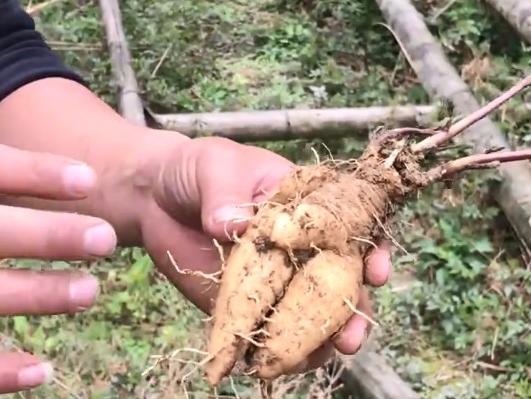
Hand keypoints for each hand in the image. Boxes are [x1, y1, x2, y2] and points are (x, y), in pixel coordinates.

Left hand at [137, 134, 391, 370]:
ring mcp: (279, 279)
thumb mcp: (215, 167)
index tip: (374, 271)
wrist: (156, 195)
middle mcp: (303, 246)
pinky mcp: (248, 305)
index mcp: (309, 205)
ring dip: (324, 337)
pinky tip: (286, 363)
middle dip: (353, 309)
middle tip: (352, 334)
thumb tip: (232, 225)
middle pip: (341, 280)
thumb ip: (225, 194)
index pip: (354, 227)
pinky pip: (271, 332)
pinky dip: (281, 350)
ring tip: (327, 353)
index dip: (371, 250)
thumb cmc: (199, 169)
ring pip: (313, 313)